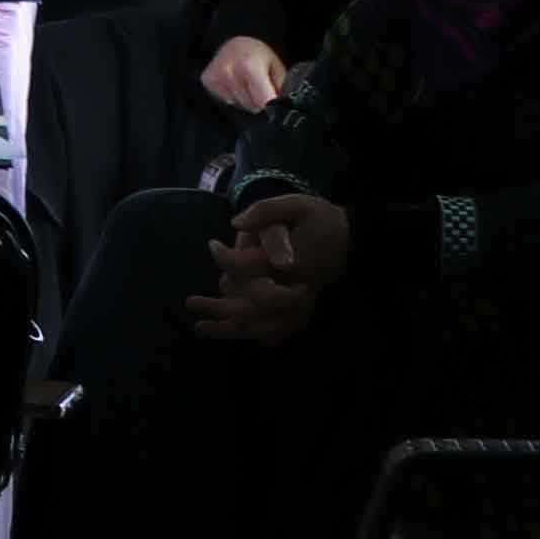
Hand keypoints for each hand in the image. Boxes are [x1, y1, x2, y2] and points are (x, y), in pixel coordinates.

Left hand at [181, 189, 348, 345]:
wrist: (349, 238)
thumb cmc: (318, 219)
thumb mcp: (296, 204)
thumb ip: (266, 211)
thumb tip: (236, 223)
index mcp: (294, 261)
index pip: (252, 266)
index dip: (226, 257)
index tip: (212, 244)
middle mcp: (296, 287)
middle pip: (254, 305)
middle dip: (220, 307)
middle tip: (190, 302)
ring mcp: (300, 303)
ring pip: (263, 325)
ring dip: (230, 329)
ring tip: (199, 327)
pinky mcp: (301, 310)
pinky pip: (276, 330)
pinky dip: (253, 334)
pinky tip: (227, 332)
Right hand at [196, 33, 290, 114]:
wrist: (236, 43)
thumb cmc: (258, 55)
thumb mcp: (277, 68)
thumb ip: (280, 89)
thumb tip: (281, 107)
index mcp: (250, 66)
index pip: (264, 101)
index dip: (272, 104)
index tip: (273, 99)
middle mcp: (230, 71)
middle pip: (251, 106)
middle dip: (258, 100)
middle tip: (258, 85)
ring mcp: (217, 76)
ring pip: (239, 105)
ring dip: (245, 99)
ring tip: (246, 83)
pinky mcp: (207, 80)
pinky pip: (225, 101)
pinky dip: (232, 96)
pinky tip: (234, 83)